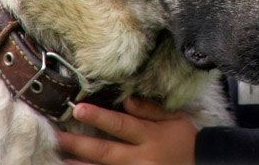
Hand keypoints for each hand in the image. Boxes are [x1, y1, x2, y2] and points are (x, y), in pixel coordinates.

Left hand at [56, 96, 196, 164]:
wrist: (201, 164)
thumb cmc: (184, 140)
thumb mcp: (174, 119)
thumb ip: (150, 110)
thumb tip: (127, 101)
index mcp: (152, 137)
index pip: (121, 125)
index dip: (100, 118)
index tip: (78, 109)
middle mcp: (142, 158)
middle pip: (105, 152)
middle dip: (79, 144)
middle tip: (56, 136)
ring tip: (58, 159)